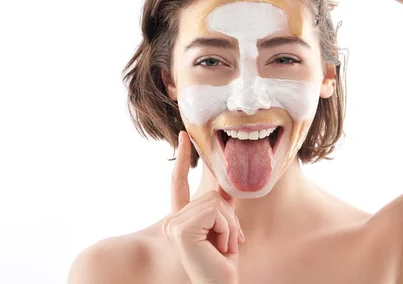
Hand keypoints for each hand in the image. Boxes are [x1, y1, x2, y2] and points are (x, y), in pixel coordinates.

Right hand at [162, 131, 244, 283]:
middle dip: (229, 217)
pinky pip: (216, 212)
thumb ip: (222, 207)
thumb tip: (226, 185)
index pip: (178, 183)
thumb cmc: (222, 265)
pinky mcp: (182, 230)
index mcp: (180, 220)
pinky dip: (227, 229)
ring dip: (230, 225)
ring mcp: (174, 225)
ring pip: (216, 201)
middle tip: (228, 242)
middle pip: (211, 194)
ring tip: (225, 247)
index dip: (182, 158)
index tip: (184, 136)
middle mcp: (172, 221)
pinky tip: (221, 248)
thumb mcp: (224, 228)